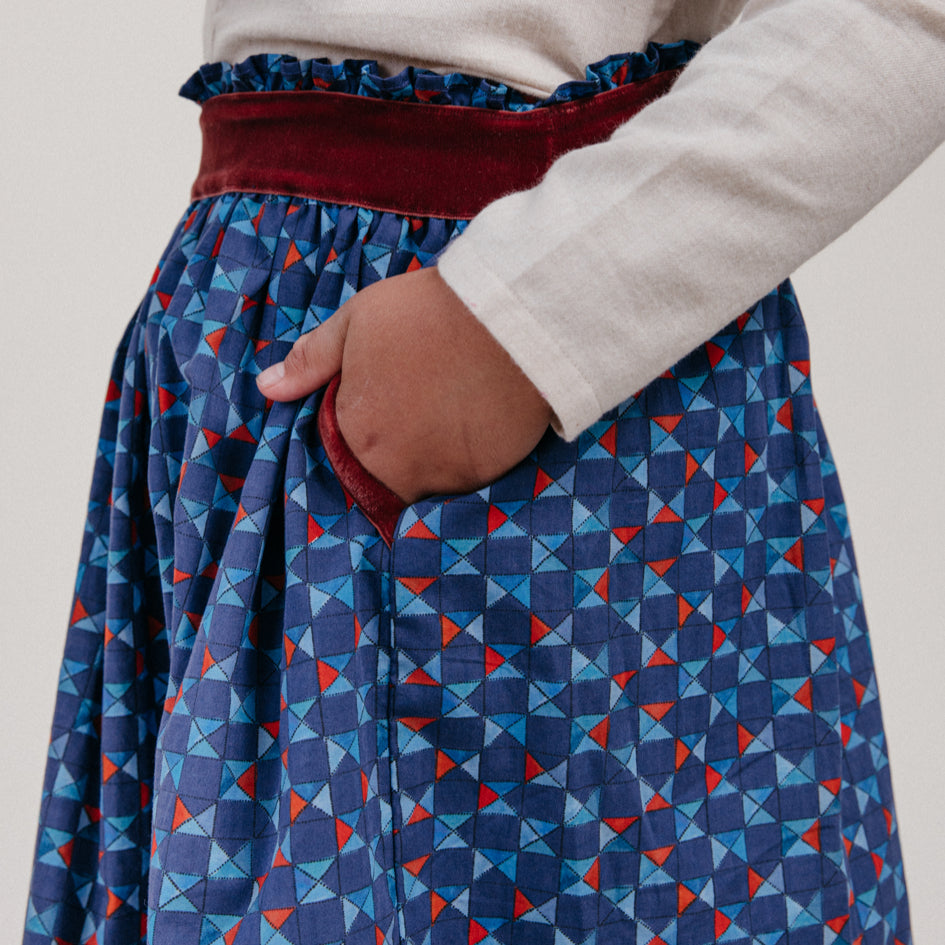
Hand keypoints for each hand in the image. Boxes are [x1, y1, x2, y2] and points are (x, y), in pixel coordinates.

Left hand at [256, 267, 552, 503]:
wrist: (510, 316)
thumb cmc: (427, 313)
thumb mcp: (356, 322)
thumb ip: (312, 361)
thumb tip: (267, 389)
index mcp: (357, 432)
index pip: (342, 459)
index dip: (359, 434)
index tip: (380, 410)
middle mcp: (395, 467)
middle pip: (384, 477)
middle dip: (394, 450)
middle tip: (420, 407)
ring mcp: (443, 476)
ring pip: (426, 480)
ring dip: (431, 456)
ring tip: (449, 409)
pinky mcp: (485, 476)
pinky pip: (466, 478)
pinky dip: (466, 456)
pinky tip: (475, 419)